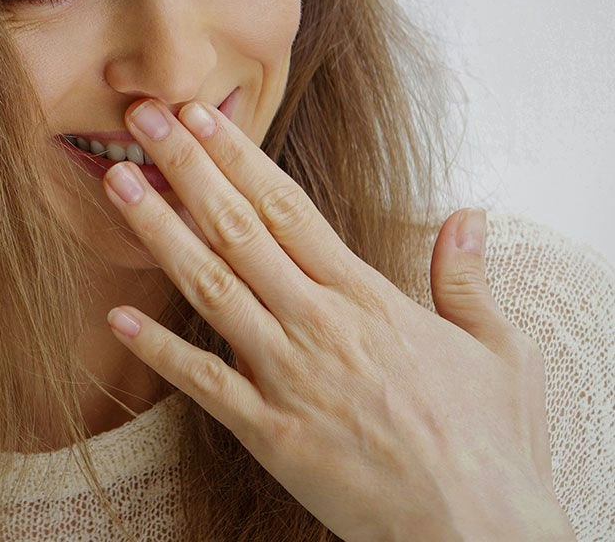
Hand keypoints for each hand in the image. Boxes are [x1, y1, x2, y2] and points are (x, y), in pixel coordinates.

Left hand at [101, 98, 571, 541]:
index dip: (238, 156)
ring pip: (211, 288)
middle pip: (238, 230)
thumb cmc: (489, 443)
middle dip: (185, 169)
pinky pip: (204, 383)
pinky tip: (118, 315)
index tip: (201, 116)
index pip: (288, 207)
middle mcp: (319, 324)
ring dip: (159, 232)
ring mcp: (289, 377)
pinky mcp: (270, 434)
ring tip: (118, 183)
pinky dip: (160, 349)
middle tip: (143, 119)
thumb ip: (467, 278)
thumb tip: (468, 218)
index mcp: (366, 296)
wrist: (480, 536)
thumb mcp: (497, 349)